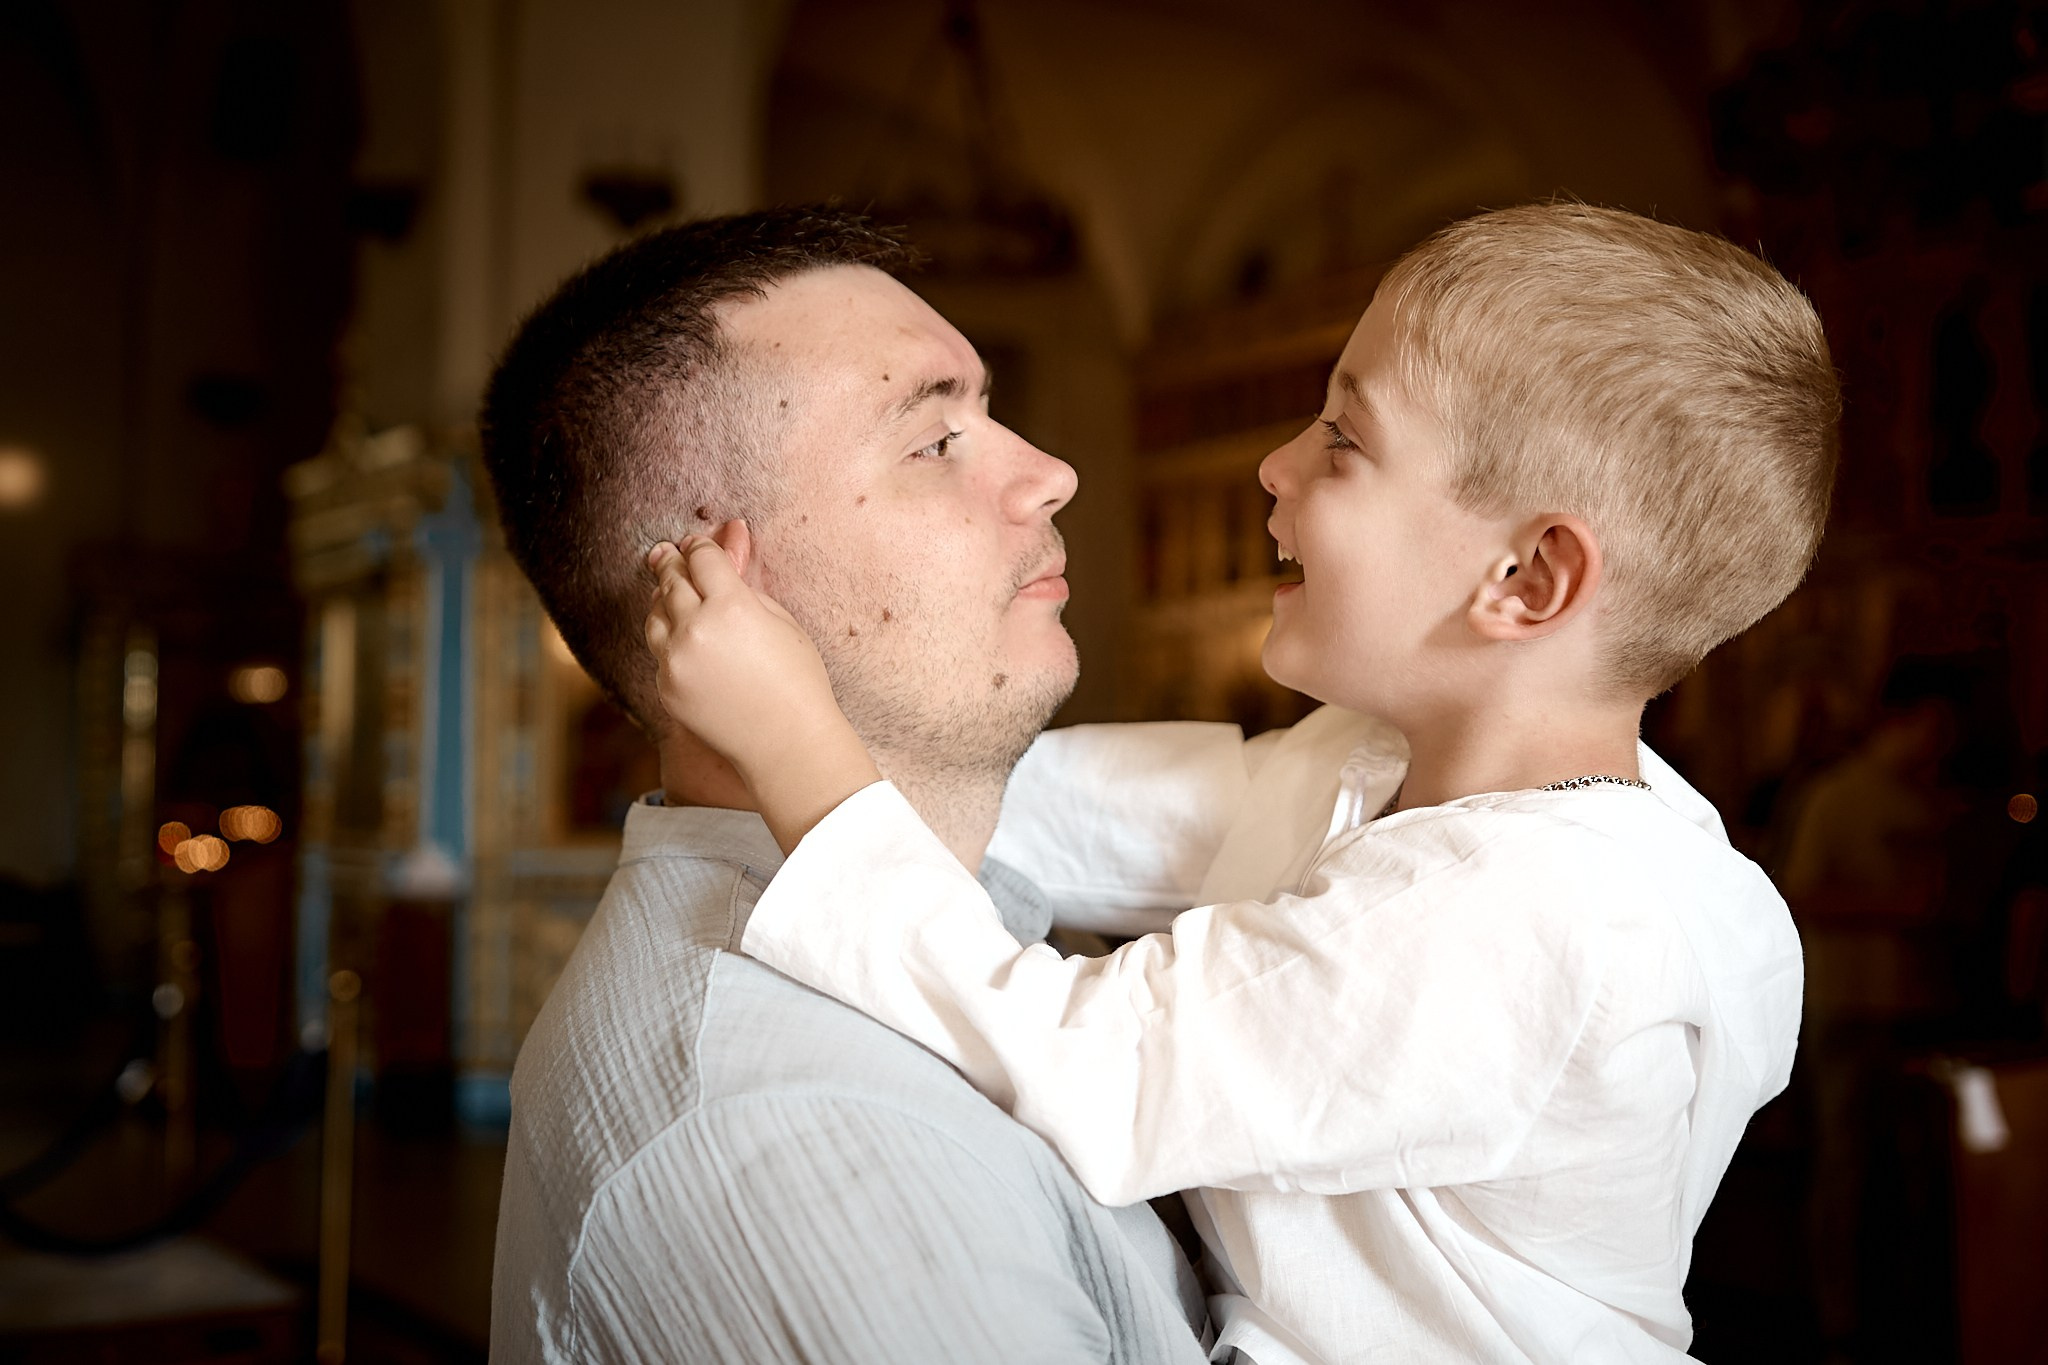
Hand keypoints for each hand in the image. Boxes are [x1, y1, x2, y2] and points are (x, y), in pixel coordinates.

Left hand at [644, 530, 880, 851]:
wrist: (786, 742)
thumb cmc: (797, 679)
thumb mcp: (780, 619)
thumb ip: (745, 580)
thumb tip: (729, 537)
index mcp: (730, 606)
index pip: (701, 558)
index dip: (699, 546)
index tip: (698, 544)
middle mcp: (695, 629)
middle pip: (670, 579)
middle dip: (671, 563)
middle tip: (667, 553)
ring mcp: (675, 661)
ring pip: (654, 614)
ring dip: (662, 598)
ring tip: (671, 591)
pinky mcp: (666, 687)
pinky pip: (659, 650)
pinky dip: (668, 638)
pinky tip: (684, 637)